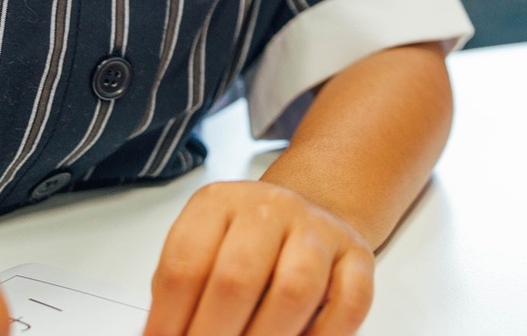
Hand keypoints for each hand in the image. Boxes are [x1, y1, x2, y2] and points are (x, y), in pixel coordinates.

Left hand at [145, 181, 373, 335]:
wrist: (306, 215)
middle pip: (237, 277)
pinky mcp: (357, 256)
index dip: (169, 319)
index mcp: (220, 203)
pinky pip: (349, 303)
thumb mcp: (201, 254)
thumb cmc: (244, 247)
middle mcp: (271, 208)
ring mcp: (319, 230)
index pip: (185, 264)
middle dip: (214, 334)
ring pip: (294, 289)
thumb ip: (179, 296)